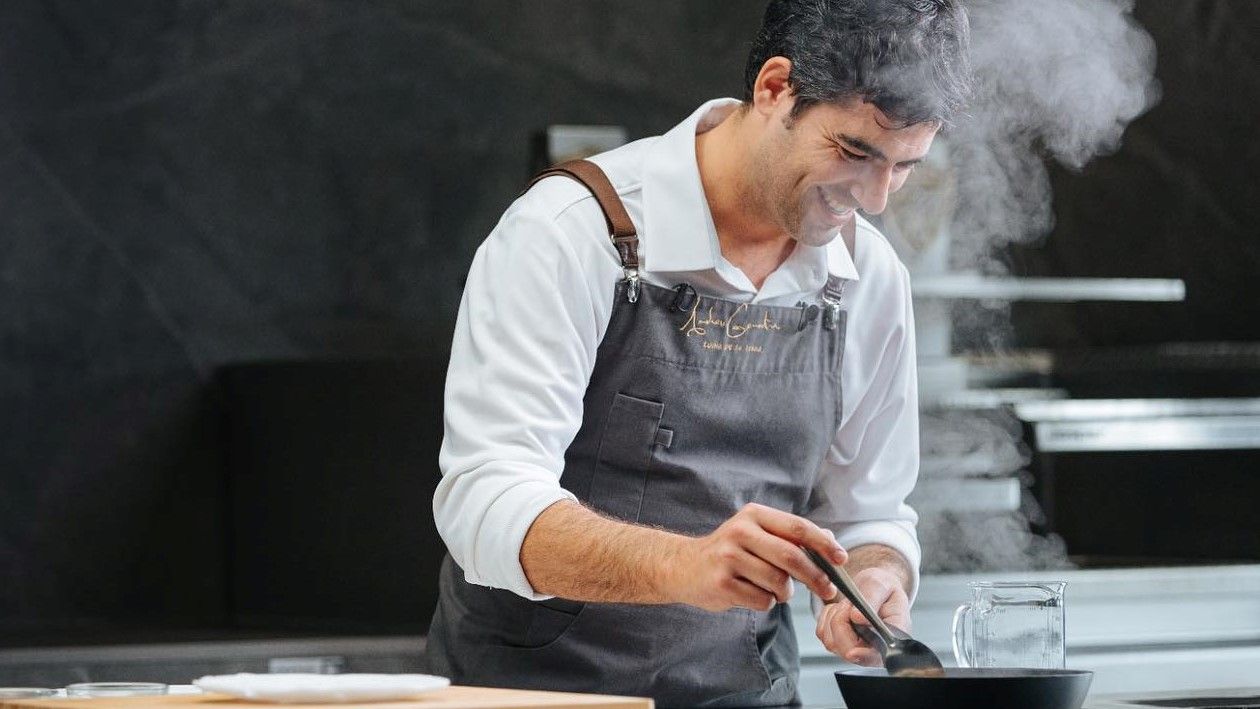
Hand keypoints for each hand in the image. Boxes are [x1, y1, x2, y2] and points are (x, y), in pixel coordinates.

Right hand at [667, 503, 845, 611]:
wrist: (683, 566)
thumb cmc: (729, 551)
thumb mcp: (756, 533)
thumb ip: (790, 536)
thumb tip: (830, 542)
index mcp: (754, 515)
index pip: (798, 528)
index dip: (824, 544)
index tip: (841, 559)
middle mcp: (740, 532)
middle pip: (792, 557)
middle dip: (816, 577)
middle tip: (828, 590)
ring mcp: (729, 558)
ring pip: (779, 583)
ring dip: (786, 593)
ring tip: (776, 590)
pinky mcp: (722, 583)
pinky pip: (762, 600)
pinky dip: (767, 602)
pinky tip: (752, 594)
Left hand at [816, 566, 910, 664]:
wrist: (874, 589)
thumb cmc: (883, 588)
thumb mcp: (882, 583)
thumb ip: (873, 598)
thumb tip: (858, 618)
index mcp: (893, 636)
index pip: (880, 654)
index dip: (865, 656)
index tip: (853, 652)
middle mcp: (875, 649)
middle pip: (848, 650)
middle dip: (842, 623)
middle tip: (849, 605)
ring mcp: (855, 649)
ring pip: (832, 642)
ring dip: (834, 618)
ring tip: (848, 606)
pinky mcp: (838, 644)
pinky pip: (822, 634)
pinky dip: (826, 618)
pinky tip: (841, 610)